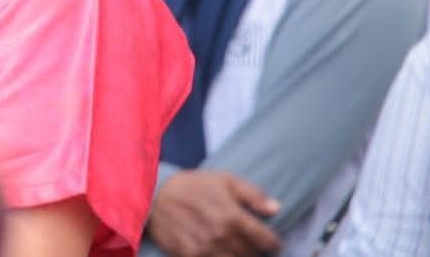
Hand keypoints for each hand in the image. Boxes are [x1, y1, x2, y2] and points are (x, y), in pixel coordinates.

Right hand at [147, 170, 280, 256]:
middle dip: (255, 250)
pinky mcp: (189, 256)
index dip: (273, 242)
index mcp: (232, 215)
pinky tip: (218, 249)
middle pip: (252, 254)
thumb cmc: (193, 185)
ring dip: (239, 255)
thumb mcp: (225, 180)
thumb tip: (277, 209)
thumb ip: (253, 195)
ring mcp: (204, 249)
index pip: (266, 240)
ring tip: (234, 246)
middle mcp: (220, 235)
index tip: (271, 241)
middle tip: (250, 242)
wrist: (153, 194)